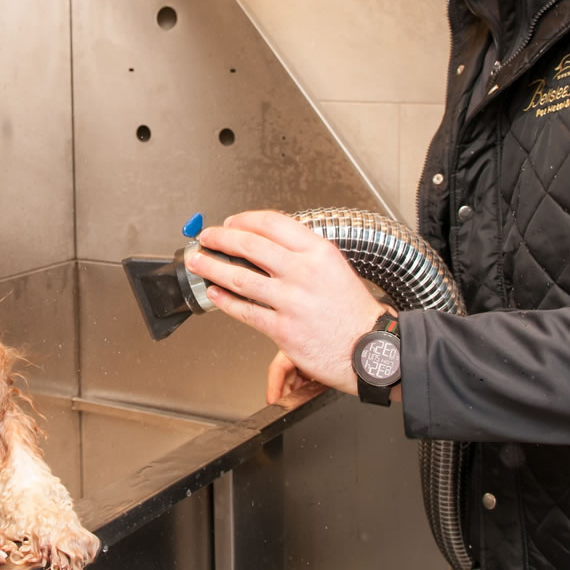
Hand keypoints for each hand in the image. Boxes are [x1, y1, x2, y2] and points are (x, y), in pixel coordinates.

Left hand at [184, 210, 390, 396]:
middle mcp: (304, 272)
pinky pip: (244, 310)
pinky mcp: (282, 329)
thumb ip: (303, 255)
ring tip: (199, 261)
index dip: (244, 220)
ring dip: (212, 266)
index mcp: (318, 252)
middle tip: (206, 238)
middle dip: (220, 238)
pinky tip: (215, 293)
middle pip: (250, 245)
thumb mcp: (335, 268)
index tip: (231, 222)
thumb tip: (266, 246)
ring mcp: (291, 301)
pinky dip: (224, 300)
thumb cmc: (353, 312)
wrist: (371, 349)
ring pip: (239, 276)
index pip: (272, 223)